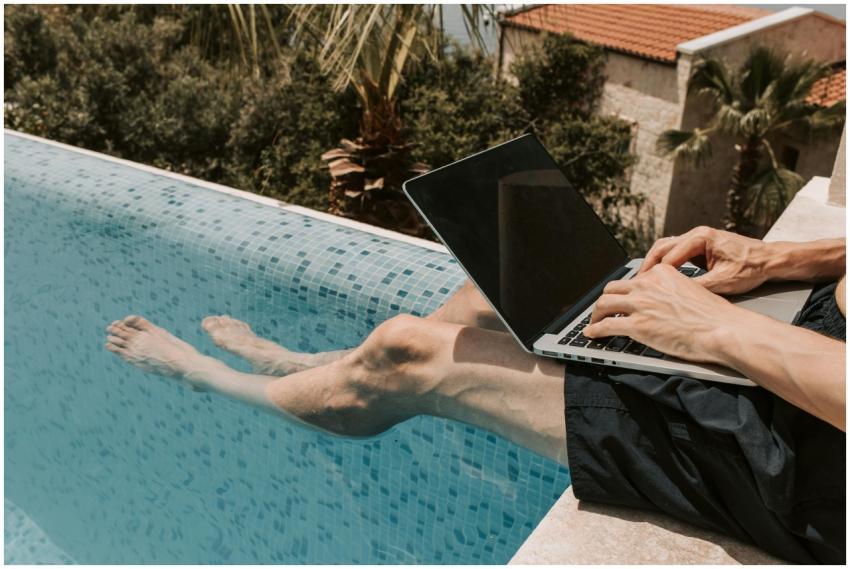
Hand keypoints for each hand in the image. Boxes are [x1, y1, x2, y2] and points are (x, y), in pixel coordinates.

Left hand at [585, 264, 748, 364]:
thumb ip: (670, 290)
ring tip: (594, 322)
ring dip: (595, 315)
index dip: (624, 292)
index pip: (633, 280)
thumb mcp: (691, 289)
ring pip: (604, 304)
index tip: (620, 299)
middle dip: (605, 300)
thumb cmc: (714, 316)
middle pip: (613, 288)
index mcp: (661, 273)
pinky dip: (595, 330)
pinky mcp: (637, 325)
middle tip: (602, 310)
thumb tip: (660, 302)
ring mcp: (640, 304)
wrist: (723, 329)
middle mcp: (647, 284)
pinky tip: (591, 334)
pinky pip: (606, 326)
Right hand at [639, 226, 769, 294]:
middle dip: (648, 265)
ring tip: (644, 280)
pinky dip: (665, 263)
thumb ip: (696, 286)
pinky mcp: (700, 246)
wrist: (770, 260)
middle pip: (661, 247)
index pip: (668, 257)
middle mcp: (697, 234)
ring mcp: (698, 238)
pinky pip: (676, 252)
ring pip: (666, 248)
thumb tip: (675, 295)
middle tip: (636, 283)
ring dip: (654, 263)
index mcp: (701, 238)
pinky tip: (660, 277)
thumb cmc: (752, 267)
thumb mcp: (722, 282)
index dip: (654, 275)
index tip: (645, 288)